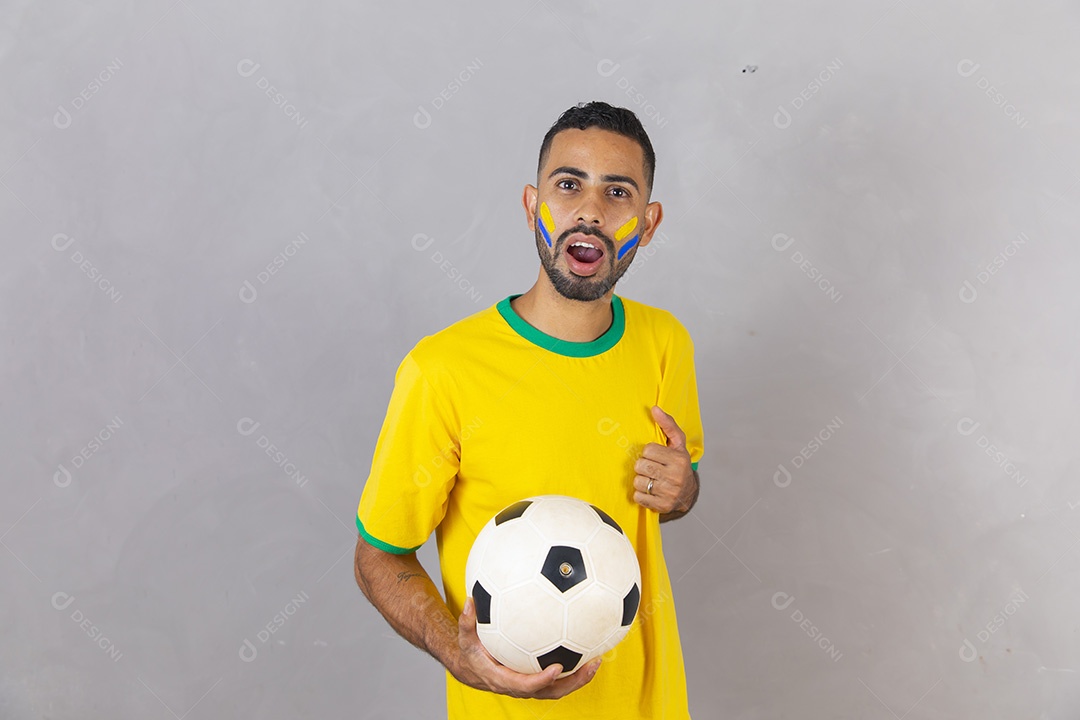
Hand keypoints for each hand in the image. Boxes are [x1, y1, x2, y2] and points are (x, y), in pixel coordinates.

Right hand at [452, 597, 600, 698]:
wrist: (473, 669)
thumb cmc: (471, 653)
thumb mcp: (466, 638)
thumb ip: (467, 621)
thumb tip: (470, 599)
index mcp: (504, 679)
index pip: (526, 685)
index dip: (542, 680)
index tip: (557, 668)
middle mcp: (520, 686)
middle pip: (550, 692)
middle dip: (573, 682)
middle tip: (590, 665)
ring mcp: (530, 685)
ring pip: (558, 689)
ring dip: (579, 678)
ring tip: (597, 661)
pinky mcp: (537, 680)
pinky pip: (557, 681)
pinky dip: (574, 672)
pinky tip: (587, 654)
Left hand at [633, 405, 696, 513]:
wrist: (687, 493)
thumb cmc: (678, 463)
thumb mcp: (677, 443)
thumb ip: (667, 424)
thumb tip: (654, 409)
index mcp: (679, 459)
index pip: (648, 450)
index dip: (648, 452)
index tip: (655, 456)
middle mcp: (676, 476)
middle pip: (641, 466)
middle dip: (642, 466)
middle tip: (650, 468)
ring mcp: (670, 493)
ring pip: (638, 482)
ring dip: (640, 480)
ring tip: (650, 479)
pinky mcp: (662, 506)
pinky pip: (638, 497)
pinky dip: (640, 494)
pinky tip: (649, 490)